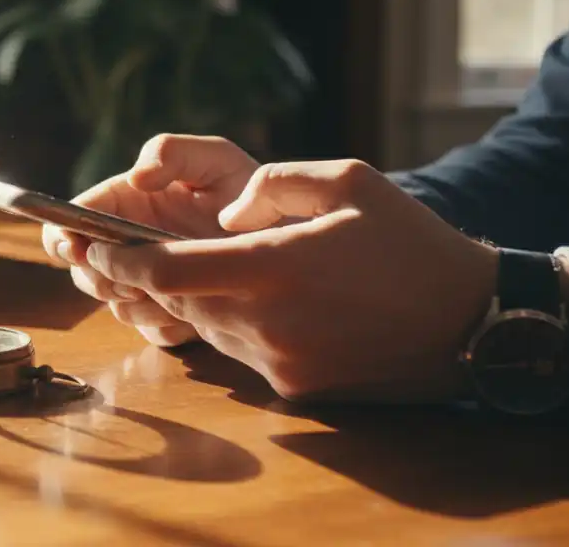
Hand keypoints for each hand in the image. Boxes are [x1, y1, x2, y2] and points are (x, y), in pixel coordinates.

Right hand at [42, 135, 259, 346]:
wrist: (291, 238)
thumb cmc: (247, 189)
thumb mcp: (214, 158)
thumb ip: (171, 152)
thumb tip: (135, 179)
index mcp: (124, 203)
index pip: (71, 221)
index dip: (64, 236)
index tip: (75, 248)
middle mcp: (128, 245)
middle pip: (83, 271)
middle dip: (100, 276)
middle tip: (131, 277)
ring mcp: (148, 282)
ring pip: (114, 305)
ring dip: (136, 302)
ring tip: (175, 289)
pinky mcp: (172, 316)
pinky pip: (152, 331)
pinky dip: (168, 324)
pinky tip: (197, 310)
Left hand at [83, 159, 498, 403]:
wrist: (473, 325)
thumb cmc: (410, 244)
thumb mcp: (348, 180)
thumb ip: (270, 183)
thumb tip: (222, 214)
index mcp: (272, 269)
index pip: (166, 270)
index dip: (121, 258)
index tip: (94, 244)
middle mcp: (265, 323)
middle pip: (176, 299)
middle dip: (151, 274)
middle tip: (130, 249)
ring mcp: (278, 363)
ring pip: (205, 325)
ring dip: (193, 297)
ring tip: (204, 266)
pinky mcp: (294, 388)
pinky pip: (239, 350)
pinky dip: (232, 322)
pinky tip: (259, 299)